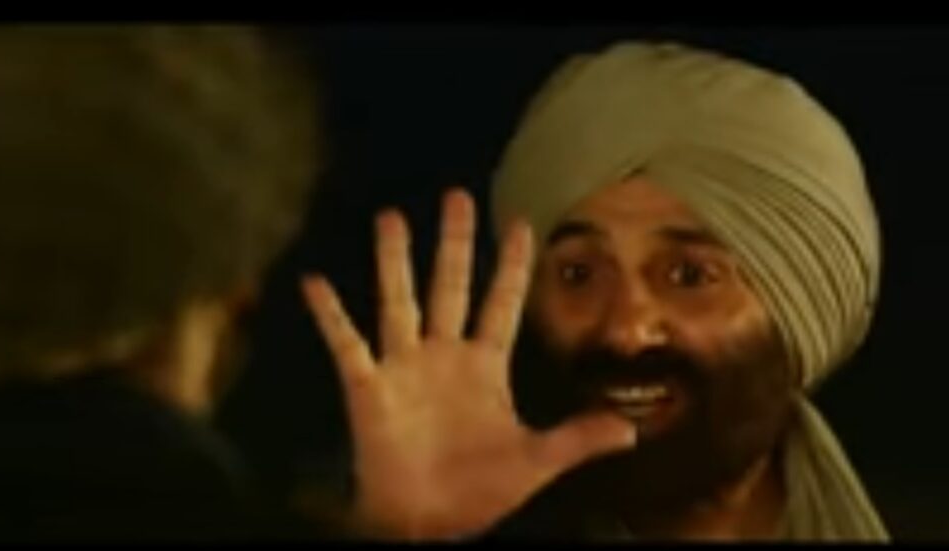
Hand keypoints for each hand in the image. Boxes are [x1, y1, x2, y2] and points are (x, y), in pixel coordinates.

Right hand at [301, 189, 635, 540]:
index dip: (511, 266)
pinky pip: (347, 344)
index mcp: (484, 365)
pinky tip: (315, 282)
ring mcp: (404, 367)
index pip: (501, 304)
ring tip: (391, 218)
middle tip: (456, 197)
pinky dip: (331, 316)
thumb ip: (577, 440)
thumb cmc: (478, 492)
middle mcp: (444, 355)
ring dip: (395, 262)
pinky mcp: (369, 388)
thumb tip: (633, 430)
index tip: (520, 223)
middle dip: (454, 244)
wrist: (427, 524)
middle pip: (450, 286)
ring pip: (400, 301)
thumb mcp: (535, 462)